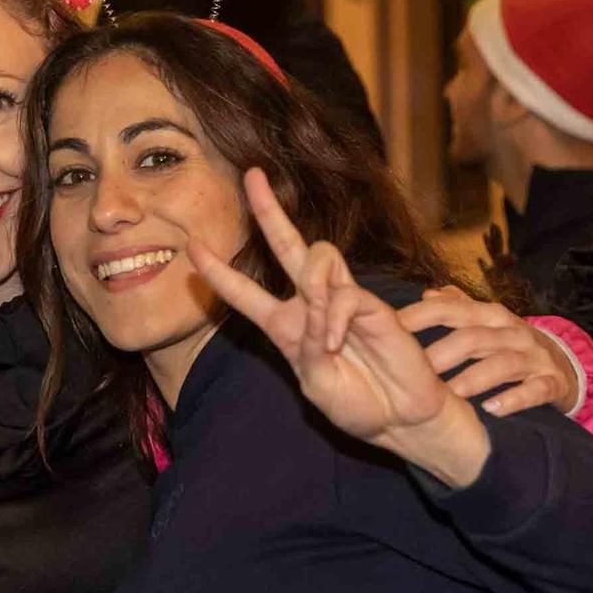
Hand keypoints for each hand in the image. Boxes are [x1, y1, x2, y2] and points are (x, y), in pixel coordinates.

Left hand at [189, 169, 492, 486]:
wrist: (400, 418)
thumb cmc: (358, 405)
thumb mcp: (317, 387)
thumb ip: (308, 353)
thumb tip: (317, 312)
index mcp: (287, 327)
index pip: (245, 293)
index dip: (218, 272)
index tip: (192, 248)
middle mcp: (312, 304)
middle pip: (286, 244)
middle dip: (269, 210)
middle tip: (252, 174)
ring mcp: (342, 299)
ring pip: (317, 256)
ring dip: (313, 287)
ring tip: (323, 331)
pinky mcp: (372, 304)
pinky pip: (343, 294)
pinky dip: (334, 317)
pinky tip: (337, 341)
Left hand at [397, 285, 578, 415]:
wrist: (567, 366)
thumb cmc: (512, 344)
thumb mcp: (488, 323)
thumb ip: (458, 307)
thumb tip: (427, 293)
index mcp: (491, 315)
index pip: (451, 309)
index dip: (420, 316)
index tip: (388, 328)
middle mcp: (512, 332)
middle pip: (474, 338)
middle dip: (441, 354)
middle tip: (412, 375)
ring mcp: (534, 357)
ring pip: (503, 363)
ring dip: (475, 378)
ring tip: (449, 395)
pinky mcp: (552, 383)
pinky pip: (535, 390)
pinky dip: (514, 399)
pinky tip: (491, 410)